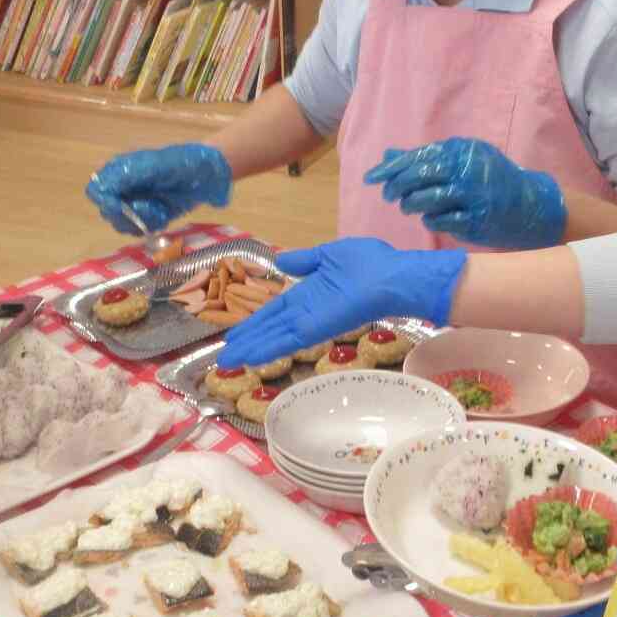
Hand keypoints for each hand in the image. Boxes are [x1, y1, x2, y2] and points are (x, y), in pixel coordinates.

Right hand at [86, 144, 232, 235]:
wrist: (211, 173)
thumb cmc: (184, 162)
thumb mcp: (156, 164)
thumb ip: (128, 173)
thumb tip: (101, 185)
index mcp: (121, 168)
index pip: (97, 189)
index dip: (105, 200)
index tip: (120, 207)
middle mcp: (124, 186)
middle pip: (107, 210)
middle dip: (125, 215)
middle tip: (147, 209)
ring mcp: (137, 202)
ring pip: (121, 223)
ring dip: (139, 222)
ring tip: (158, 211)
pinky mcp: (150, 215)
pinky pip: (139, 229)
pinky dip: (150, 226)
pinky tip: (164, 216)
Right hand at [217, 238, 466, 366]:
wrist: (394, 275)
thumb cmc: (371, 263)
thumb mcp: (330, 255)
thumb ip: (305, 261)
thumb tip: (281, 259)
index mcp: (310, 294)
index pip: (276, 311)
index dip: (255, 323)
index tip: (235, 333)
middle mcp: (307, 312)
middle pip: (270, 329)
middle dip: (247, 341)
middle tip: (223, 356)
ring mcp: (312, 322)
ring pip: (274, 338)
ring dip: (251, 349)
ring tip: (227, 361)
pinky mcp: (318, 328)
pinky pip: (288, 340)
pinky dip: (267, 348)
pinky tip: (249, 356)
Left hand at [365, 138, 567, 249]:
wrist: (530, 205)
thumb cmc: (489, 181)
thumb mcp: (461, 162)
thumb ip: (426, 159)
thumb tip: (388, 156)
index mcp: (462, 150)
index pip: (418, 156)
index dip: (391, 168)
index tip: (371, 178)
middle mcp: (467, 169)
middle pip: (418, 176)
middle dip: (396, 187)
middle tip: (388, 196)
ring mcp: (473, 195)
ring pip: (426, 200)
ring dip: (410, 205)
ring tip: (409, 206)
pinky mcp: (476, 220)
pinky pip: (440, 221)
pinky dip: (430, 219)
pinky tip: (431, 217)